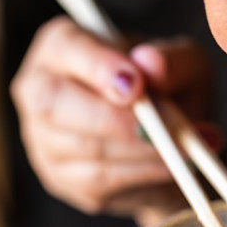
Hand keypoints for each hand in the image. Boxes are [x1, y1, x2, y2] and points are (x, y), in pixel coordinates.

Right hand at [11, 17, 218, 224]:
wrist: (172, 141)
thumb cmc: (171, 88)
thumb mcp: (187, 64)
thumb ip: (175, 60)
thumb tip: (151, 64)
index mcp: (63, 46)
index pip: (66, 47)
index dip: (98, 66)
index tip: (136, 84)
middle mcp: (39, 88)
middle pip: (55, 103)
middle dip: (115, 119)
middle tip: (164, 129)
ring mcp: (43, 138)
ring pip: (83, 147)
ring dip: (140, 151)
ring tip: (186, 148)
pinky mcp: (61, 178)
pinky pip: (98, 180)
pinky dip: (142, 173)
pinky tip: (173, 167)